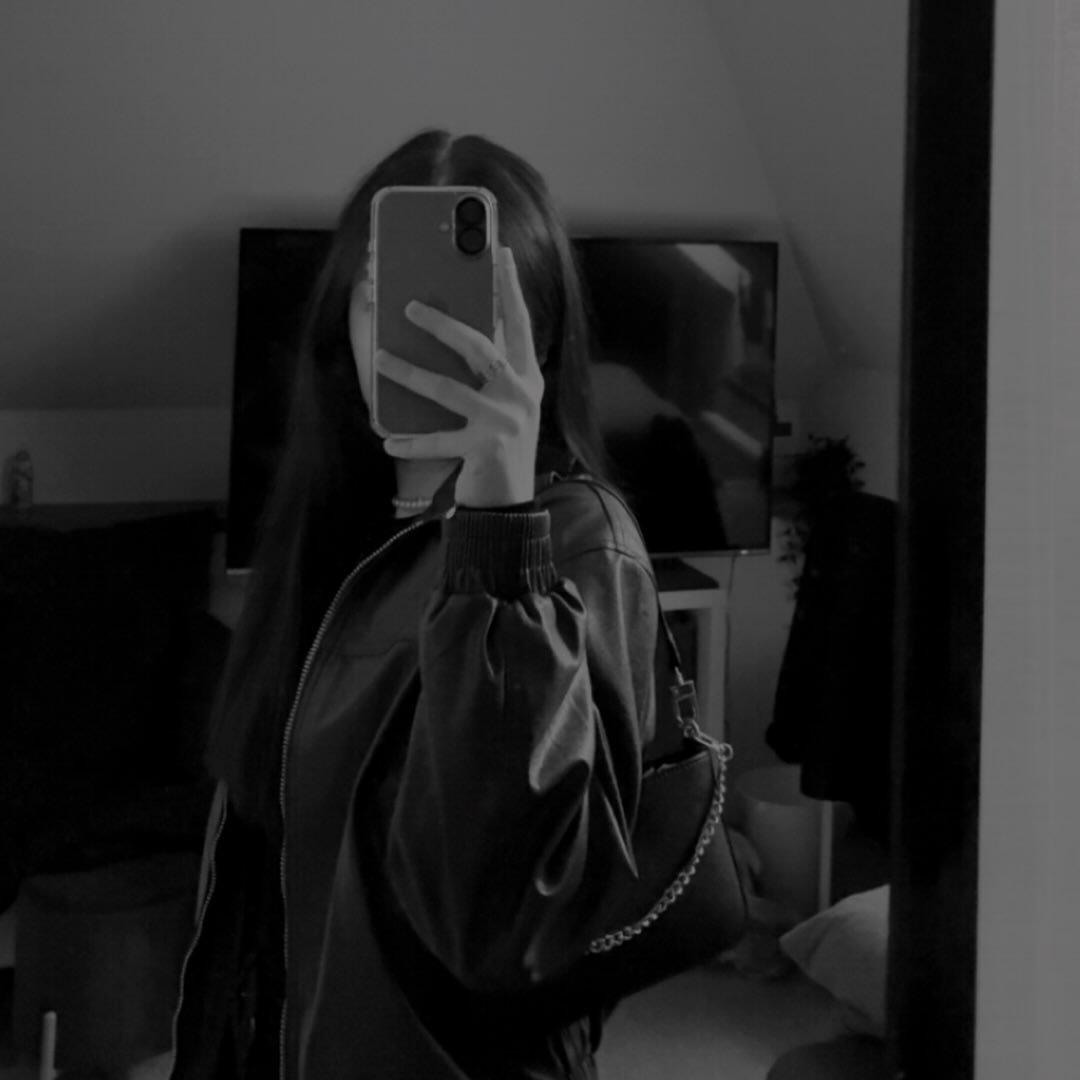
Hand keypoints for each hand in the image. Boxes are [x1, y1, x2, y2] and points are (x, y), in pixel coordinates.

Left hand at [375, 245, 543, 508]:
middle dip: (443, 324)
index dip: (510, 288)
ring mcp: (504, 424)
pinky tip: (387, 438)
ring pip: (450, 390)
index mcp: (527, 376)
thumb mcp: (501, 400)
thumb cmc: (498, 443)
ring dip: (410, 373)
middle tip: (409, 307)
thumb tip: (446, 326)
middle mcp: (521, 395)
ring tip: (379, 360)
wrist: (509, 502)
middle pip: (480, 348)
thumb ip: (488, 368)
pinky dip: (411, 441)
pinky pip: (439, 442)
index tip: (499, 253)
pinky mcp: (484, 451)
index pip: (520, 323)